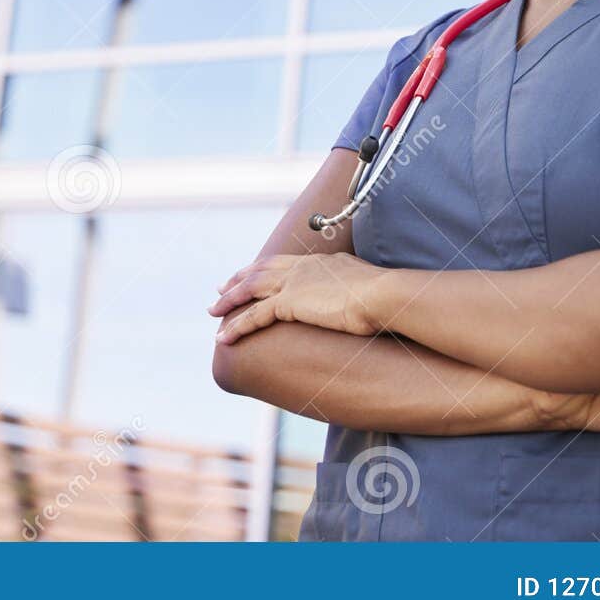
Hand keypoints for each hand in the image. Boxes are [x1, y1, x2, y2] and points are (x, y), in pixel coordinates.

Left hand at [209, 253, 388, 342]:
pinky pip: (254, 315)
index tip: (250, 273)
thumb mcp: (368, 288)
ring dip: (230, 301)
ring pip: (250, 289)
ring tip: (213, 311)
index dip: (263, 268)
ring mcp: (295, 283)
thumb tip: (366, 301)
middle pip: (261, 270)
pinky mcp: (290, 302)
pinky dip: (236, 326)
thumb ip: (358, 290)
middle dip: (238, 279)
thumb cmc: (385, 297)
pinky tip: (223, 337)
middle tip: (221, 288)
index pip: (283, 263)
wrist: (384, 294)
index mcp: (320, 262)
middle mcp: (303, 267)